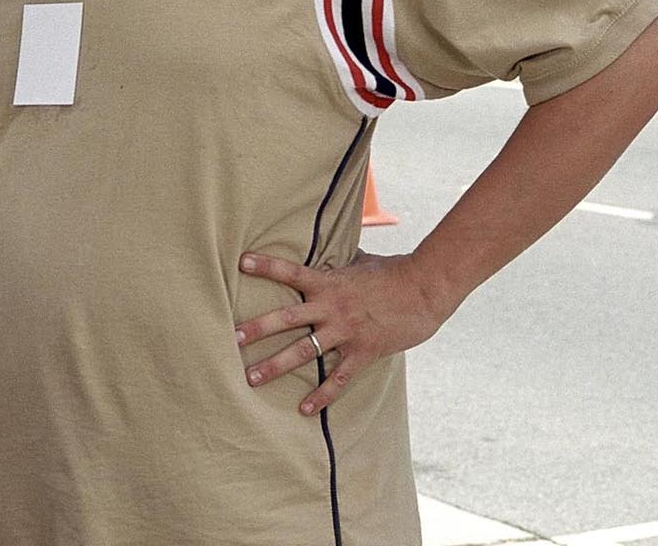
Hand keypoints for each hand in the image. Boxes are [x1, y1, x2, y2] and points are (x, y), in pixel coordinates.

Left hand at [233, 250, 455, 416]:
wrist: (426, 289)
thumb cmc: (393, 272)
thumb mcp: (361, 262)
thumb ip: (340, 261)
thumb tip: (330, 247)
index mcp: (329, 282)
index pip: (291, 272)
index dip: (266, 266)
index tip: (241, 262)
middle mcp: (332, 307)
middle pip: (287, 318)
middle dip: (258, 329)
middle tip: (232, 338)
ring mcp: (346, 331)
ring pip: (304, 352)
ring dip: (276, 365)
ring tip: (251, 378)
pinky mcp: (363, 351)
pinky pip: (338, 378)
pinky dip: (321, 395)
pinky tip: (303, 409)